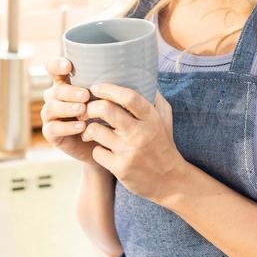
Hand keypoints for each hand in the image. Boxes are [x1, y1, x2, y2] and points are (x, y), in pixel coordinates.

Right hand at [39, 57, 96, 164]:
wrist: (101, 143)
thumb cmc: (103, 114)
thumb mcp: (103, 98)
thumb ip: (102, 86)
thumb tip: (116, 71)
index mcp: (64, 83)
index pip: (53, 68)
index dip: (57, 65)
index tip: (68, 66)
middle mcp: (54, 97)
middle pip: (55, 90)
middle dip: (70, 92)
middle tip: (86, 95)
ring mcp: (50, 115)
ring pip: (51, 108)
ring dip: (67, 108)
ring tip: (83, 110)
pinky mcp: (50, 132)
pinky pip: (53, 128)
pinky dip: (67, 127)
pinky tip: (81, 127)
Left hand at [80, 82, 186, 204]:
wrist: (170, 180)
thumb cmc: (163, 145)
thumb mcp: (164, 119)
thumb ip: (154, 98)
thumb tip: (142, 77)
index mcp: (150, 118)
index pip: (127, 96)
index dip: (108, 89)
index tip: (96, 87)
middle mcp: (140, 133)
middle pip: (106, 110)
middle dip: (91, 107)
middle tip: (86, 110)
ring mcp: (129, 152)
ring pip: (95, 131)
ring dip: (89, 130)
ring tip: (90, 131)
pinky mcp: (120, 168)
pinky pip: (97, 152)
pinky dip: (96, 150)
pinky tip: (103, 150)